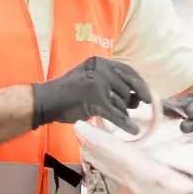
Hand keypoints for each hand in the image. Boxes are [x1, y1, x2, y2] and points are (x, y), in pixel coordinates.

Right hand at [32, 57, 148, 133]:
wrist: (46, 101)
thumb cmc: (68, 92)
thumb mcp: (89, 78)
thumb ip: (109, 82)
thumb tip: (135, 96)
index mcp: (99, 62)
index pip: (127, 71)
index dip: (139, 84)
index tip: (146, 95)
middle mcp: (100, 70)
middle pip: (126, 88)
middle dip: (130, 100)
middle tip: (135, 107)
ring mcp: (98, 84)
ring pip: (121, 102)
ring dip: (122, 112)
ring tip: (118, 116)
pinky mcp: (95, 100)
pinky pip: (116, 114)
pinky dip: (125, 124)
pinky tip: (133, 130)